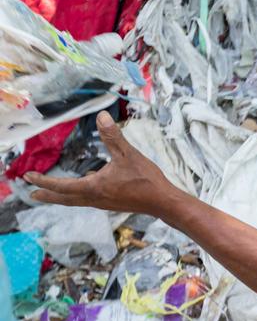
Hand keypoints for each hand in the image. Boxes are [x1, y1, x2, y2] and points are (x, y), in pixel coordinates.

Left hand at [24, 112, 177, 215]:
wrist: (163, 202)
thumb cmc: (146, 180)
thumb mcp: (129, 155)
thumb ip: (113, 137)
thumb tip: (102, 117)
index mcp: (94, 187)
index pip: (62, 185)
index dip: (44, 181)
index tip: (28, 177)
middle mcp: (95, 198)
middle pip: (65, 198)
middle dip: (48, 194)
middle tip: (33, 193)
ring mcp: (104, 202)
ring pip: (76, 200)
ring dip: (62, 196)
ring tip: (51, 194)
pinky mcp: (112, 203)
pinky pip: (88, 200)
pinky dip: (78, 196)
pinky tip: (84, 189)